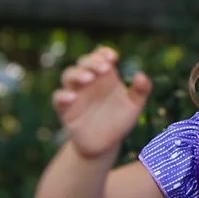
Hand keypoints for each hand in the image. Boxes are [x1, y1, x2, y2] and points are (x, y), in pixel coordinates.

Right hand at [53, 46, 148, 160]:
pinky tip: (72, 97)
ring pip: (68, 75)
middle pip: (83, 63)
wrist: (106, 145)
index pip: (100, 57)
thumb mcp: (134, 106)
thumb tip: (141, 75)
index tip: (113, 57)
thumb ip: (141, 90)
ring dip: (78, 74)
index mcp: (105, 77)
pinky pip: (58, 98)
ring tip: (89, 79)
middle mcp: (89, 82)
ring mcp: (75, 94)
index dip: (104, 53)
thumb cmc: (119, 120)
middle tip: (105, 69)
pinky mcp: (65, 109)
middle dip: (92, 62)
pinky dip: (62, 95)